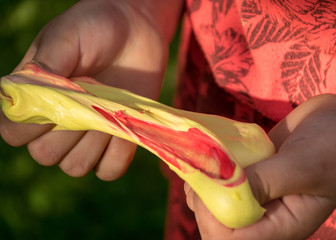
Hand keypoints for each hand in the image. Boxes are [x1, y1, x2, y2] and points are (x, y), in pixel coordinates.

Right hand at [0, 0, 180, 179]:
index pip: (14, 133)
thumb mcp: (66, 39)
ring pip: (76, 167)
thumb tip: (24, 94)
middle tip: (87, 102)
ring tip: (107, 112)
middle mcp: (57, 123)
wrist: (135, 30)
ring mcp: (87, 136)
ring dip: (93, 145)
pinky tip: (121, 129)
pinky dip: (115, 157)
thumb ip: (46, 67)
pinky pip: (108, 170)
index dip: (30, 127)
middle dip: (67, 135)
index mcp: (35, 99)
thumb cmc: (95, 29)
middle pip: (46, 156)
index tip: (56, 103)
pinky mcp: (115, 143)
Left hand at [185, 94, 335, 239]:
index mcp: (281, 225)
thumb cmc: (333, 146)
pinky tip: (218, 149)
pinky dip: (210, 166)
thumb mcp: (305, 165)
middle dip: (203, 198)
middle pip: (217, 223)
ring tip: (213, 157)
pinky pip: (219, 178)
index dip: (213, 218)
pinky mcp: (248, 174)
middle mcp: (264, 213)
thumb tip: (224, 194)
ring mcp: (254, 192)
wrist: (335, 122)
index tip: (212, 184)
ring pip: (213, 199)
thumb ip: (266, 180)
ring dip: (204, 180)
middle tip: (207, 167)